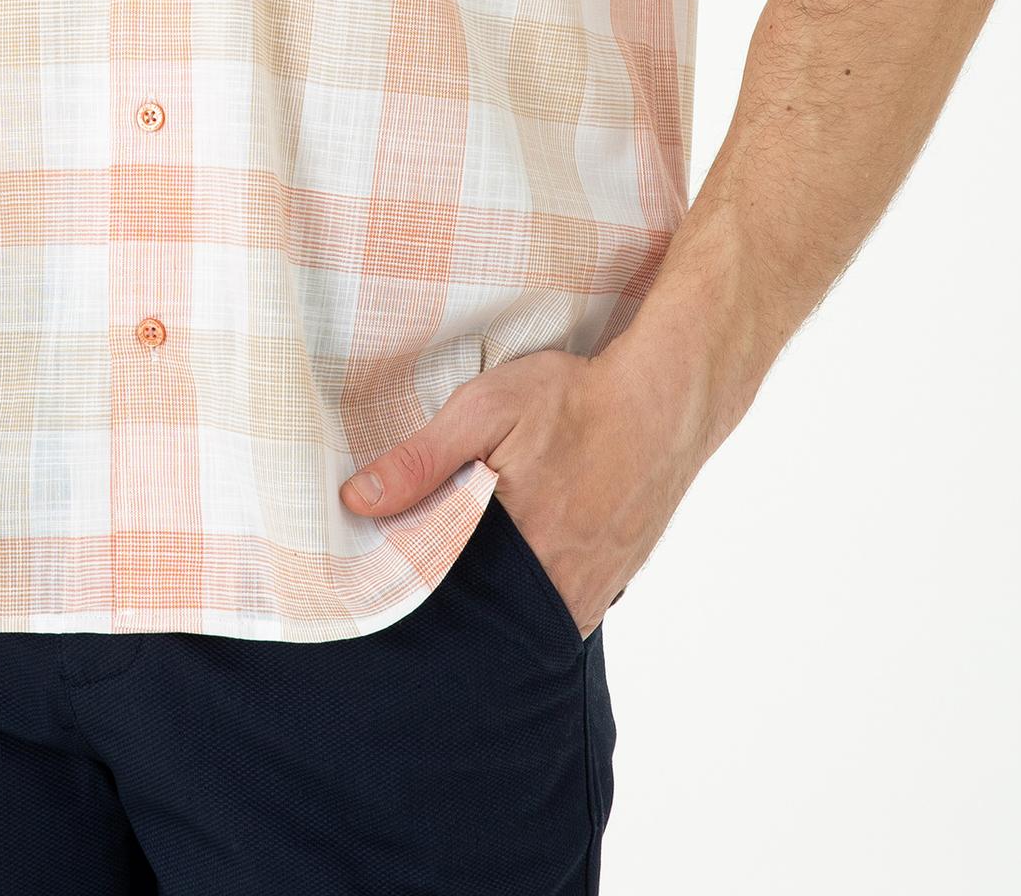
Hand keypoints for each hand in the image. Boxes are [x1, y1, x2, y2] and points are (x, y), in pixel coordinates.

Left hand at [338, 344, 700, 635]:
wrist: (663, 403)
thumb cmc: (574, 401)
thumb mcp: (487, 410)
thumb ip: (422, 460)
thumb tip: (357, 501)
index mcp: (515, 550)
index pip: (437, 592)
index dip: (403, 582)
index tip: (372, 573)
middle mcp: (553, 588)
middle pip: (476, 614)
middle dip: (443, 599)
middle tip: (416, 576)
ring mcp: (586, 594)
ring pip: (514, 619)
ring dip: (484, 600)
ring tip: (461, 569)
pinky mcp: (606, 589)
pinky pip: (551, 615)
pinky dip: (523, 600)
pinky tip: (508, 567)